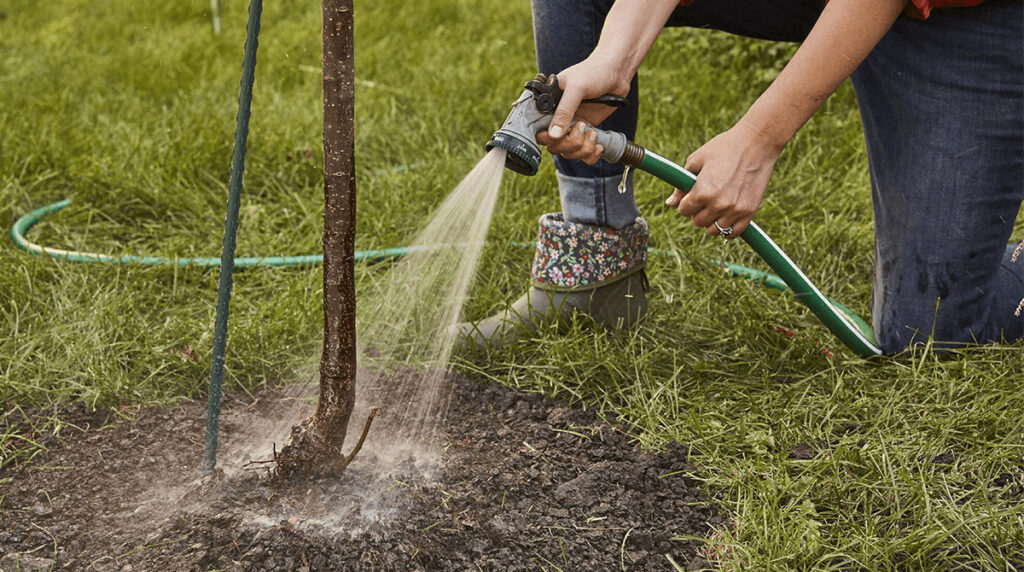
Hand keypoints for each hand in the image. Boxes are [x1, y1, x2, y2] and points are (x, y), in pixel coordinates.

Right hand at [535, 56, 629, 164]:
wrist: (616, 72)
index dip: (545, 138)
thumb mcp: (576, 88)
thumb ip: (564, 111)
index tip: (558, 136)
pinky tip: (598, 144)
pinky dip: (591, 154)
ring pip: (569, 152)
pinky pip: (584, 154)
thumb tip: (553, 135)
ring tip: (593, 133)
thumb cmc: (593, 72)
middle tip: (582, 127)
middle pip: (553, 146)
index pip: (537, 130)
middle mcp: (558, 118)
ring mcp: (572, 127)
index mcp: (548, 105)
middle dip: (569, 143)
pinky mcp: (587, 132)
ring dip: (582, 148)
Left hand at [665, 120, 782, 238]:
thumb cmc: (724, 147)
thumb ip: (681, 185)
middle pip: (697, 222)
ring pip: (714, 230)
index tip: (691, 194)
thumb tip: (670, 203)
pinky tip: (726, 216)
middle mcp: (718, 204)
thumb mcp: (696, 161)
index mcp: (702, 192)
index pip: (683, 211)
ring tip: (716, 205)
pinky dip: (727, 229)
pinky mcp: (749, 212)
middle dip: (697, 211)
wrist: (757, 143)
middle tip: (705, 197)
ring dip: (712, 220)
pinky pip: (733, 233)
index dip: (685, 202)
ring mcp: (735, 210)